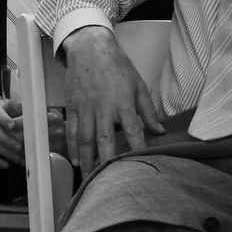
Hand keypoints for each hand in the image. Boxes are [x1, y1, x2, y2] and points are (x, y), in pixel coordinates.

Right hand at [61, 24, 162, 172]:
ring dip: (87, 160)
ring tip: (89, 176)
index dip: (136, 150)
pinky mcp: (72, 107)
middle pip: (104, 141)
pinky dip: (72, 147)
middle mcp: (103, 109)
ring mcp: (85, 109)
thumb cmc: (116, 65)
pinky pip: (71, 131)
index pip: (133, 132)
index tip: (139, 166)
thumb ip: (148, 110)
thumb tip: (159, 130)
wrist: (89, 49)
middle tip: (108, 181)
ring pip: (84, 140)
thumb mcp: (138, 85)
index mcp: (123, 103)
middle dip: (106, 162)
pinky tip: (76, 159)